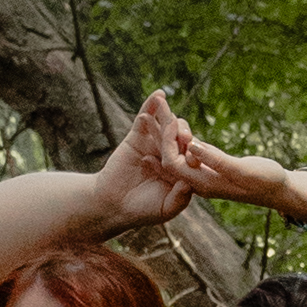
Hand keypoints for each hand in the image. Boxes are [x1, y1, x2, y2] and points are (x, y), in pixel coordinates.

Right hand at [87, 89, 201, 237]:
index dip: (194, 153)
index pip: (190, 156)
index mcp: (180, 169)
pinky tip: (158, 96)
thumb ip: (179, 199)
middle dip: (182, 133)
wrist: (113, 204)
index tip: (193, 157)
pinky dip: (151, 106)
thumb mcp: (165, 209)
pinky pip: (145, 119)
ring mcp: (154, 144)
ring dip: (168, 113)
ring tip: (169, 106)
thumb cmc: (141, 210)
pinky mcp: (137, 137)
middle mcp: (169, 154)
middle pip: (179, 136)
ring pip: (164, 125)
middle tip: (182, 136)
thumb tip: (189, 184)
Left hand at [160, 118, 306, 219]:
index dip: (165, 142)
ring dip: (166, 134)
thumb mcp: (242, 170)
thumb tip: (190, 146)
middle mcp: (199, 181)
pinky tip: (174, 122)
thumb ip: (215, 160)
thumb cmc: (266, 180)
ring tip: (156, 111)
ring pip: (177, 153)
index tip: (165, 118)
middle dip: (160, 134)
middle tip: (150, 109)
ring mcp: (204, 174)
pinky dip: (180, 137)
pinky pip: (189, 151)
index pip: (172, 164)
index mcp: (204, 184)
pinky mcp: (211, 166)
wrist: (280, 190)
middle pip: (169, 157)